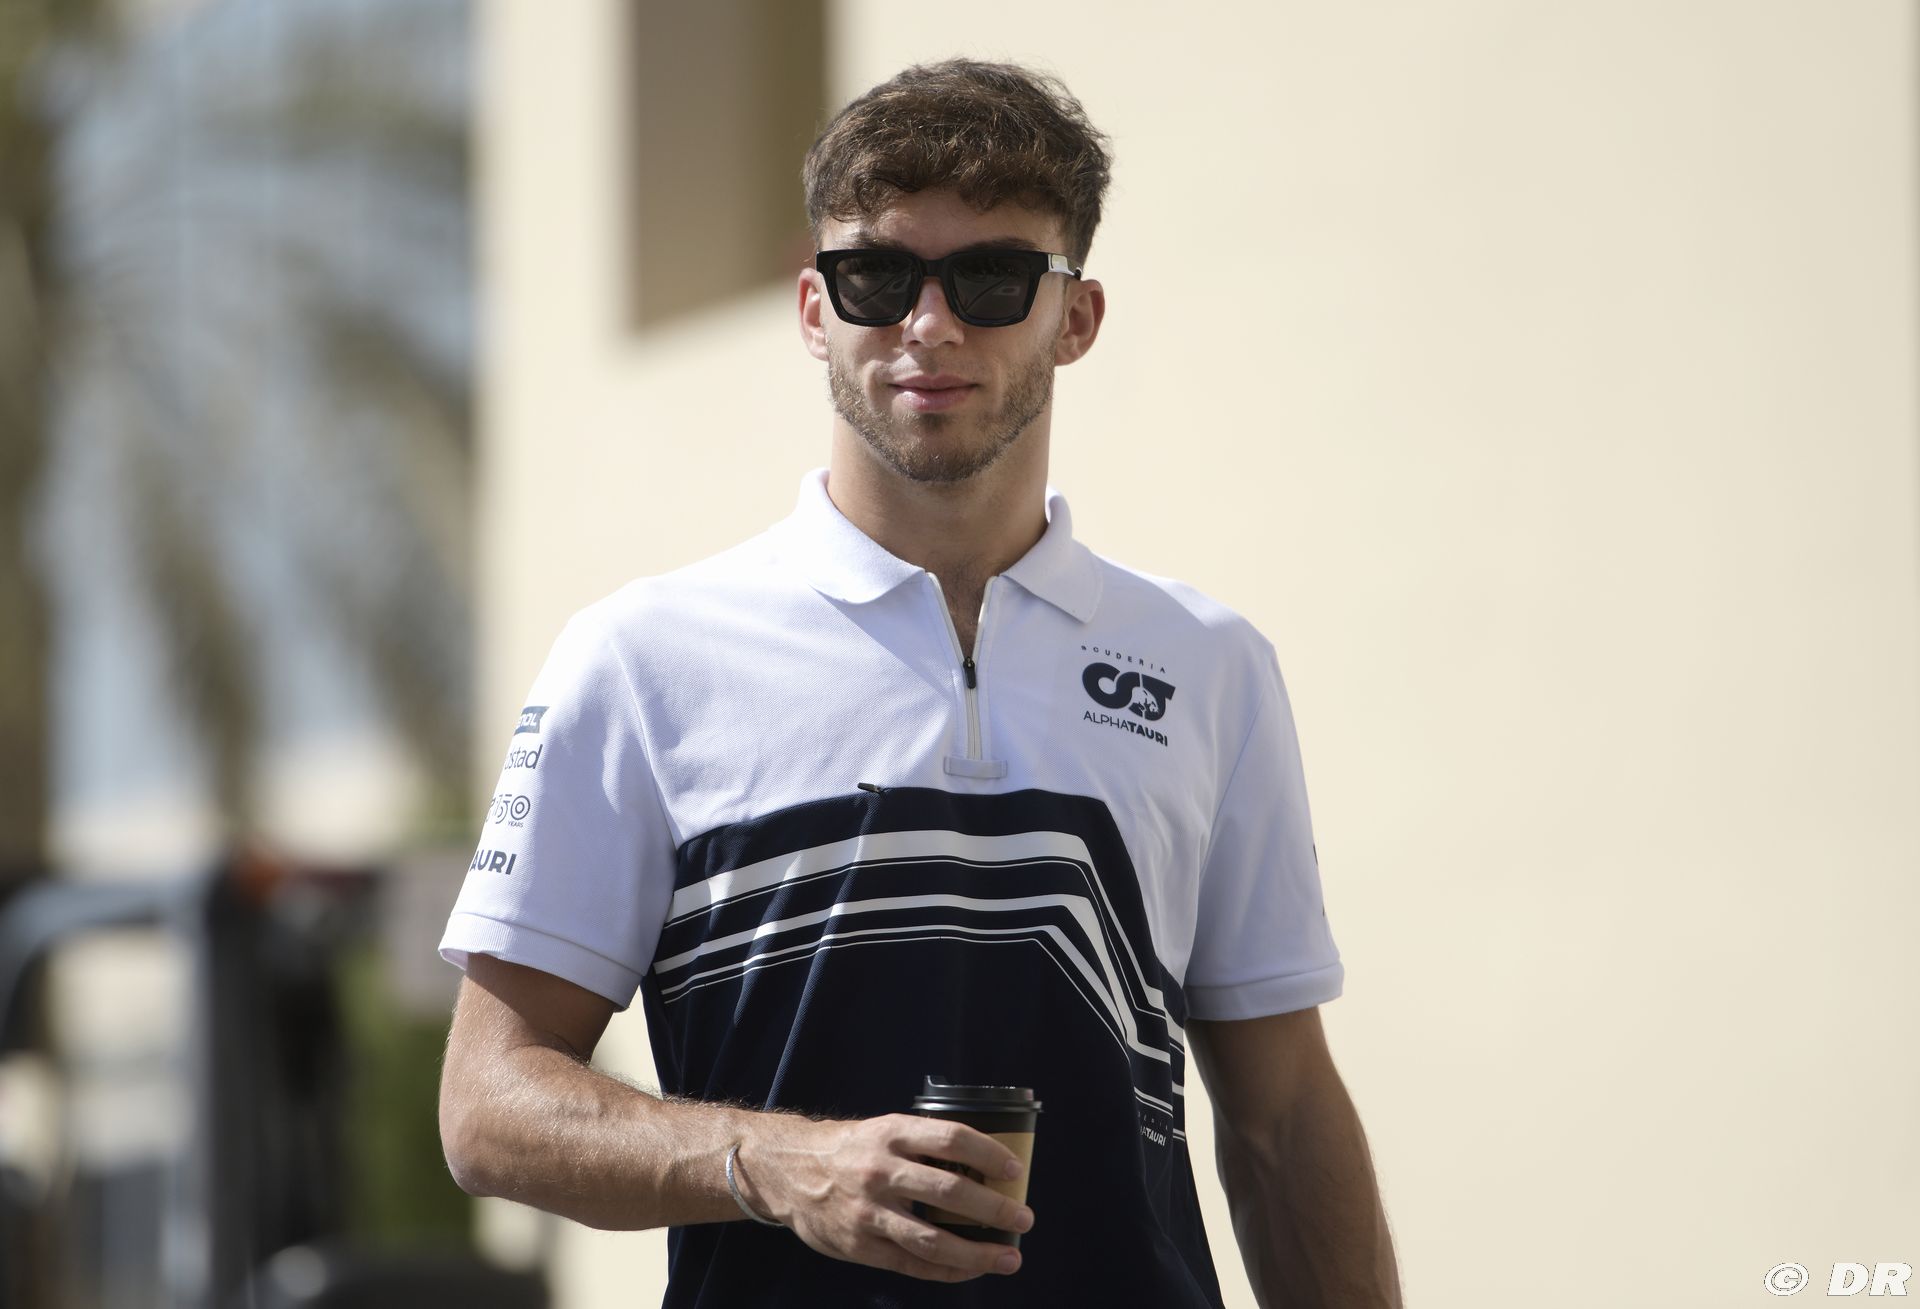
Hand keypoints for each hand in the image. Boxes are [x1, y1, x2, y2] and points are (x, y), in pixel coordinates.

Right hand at [736, 1113, 1034, 1281]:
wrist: (789, 1172)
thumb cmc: (851, 1150)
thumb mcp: (884, 1131)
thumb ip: (924, 1146)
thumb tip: (985, 1165)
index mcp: (892, 1133)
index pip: (952, 1138)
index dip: (989, 1153)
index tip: (1015, 1170)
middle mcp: (881, 1170)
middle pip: (949, 1191)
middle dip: (994, 1209)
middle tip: (1024, 1219)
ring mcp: (868, 1211)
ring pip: (933, 1239)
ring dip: (978, 1252)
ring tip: (1009, 1258)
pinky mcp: (859, 1245)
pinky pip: (912, 1264)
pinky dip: (948, 1270)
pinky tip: (972, 1269)